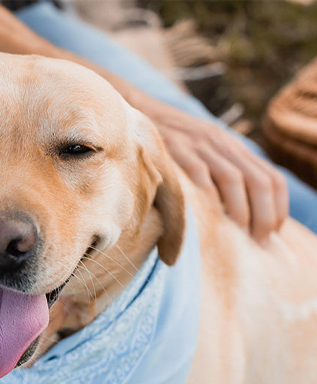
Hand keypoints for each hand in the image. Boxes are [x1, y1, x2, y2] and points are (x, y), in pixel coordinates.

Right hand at [131, 91, 288, 242]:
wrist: (134, 113)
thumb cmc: (164, 143)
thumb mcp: (201, 152)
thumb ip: (218, 174)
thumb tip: (233, 216)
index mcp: (232, 147)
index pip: (273, 178)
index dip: (278, 208)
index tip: (272, 233)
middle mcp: (221, 143)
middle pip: (260, 181)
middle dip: (265, 215)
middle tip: (258, 242)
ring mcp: (198, 144)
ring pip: (234, 179)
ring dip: (241, 211)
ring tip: (238, 234)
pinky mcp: (174, 146)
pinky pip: (198, 172)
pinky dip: (208, 196)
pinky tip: (209, 216)